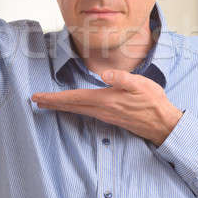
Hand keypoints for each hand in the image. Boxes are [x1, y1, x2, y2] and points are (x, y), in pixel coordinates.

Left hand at [31, 69, 183, 145]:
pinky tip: (71, 107)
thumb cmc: (152, 102)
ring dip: (61, 105)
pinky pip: (85, 112)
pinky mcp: (109, 117)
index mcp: (105, 100)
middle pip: (71, 105)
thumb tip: (105, 74)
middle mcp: (101, 110)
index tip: (38, 97)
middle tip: (34, 101)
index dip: (55, 97)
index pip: (74, 98)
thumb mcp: (140, 85)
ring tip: (47, 103)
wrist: (163, 123)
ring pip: (77, 110)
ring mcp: (105, 116)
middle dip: (52, 103)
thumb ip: (122, 79)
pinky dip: (73, 108)